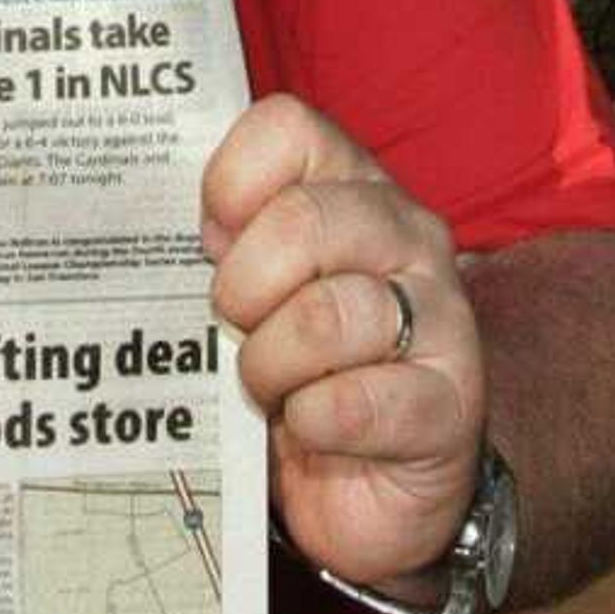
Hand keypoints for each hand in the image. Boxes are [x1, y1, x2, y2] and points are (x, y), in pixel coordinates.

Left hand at [202, 94, 482, 592]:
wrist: (368, 485)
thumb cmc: (298, 368)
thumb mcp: (255, 292)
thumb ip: (220, 246)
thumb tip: (166, 228)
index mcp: (351, 186)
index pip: (289, 128)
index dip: (230, 183)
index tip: (210, 241)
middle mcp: (406, 234)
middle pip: (301, 220)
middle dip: (241, 288)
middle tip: (235, 329)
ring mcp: (440, 316)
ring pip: (324, 317)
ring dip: (270, 367)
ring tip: (271, 388)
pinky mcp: (449, 405)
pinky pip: (353, 404)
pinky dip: (311, 422)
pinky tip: (310, 426)